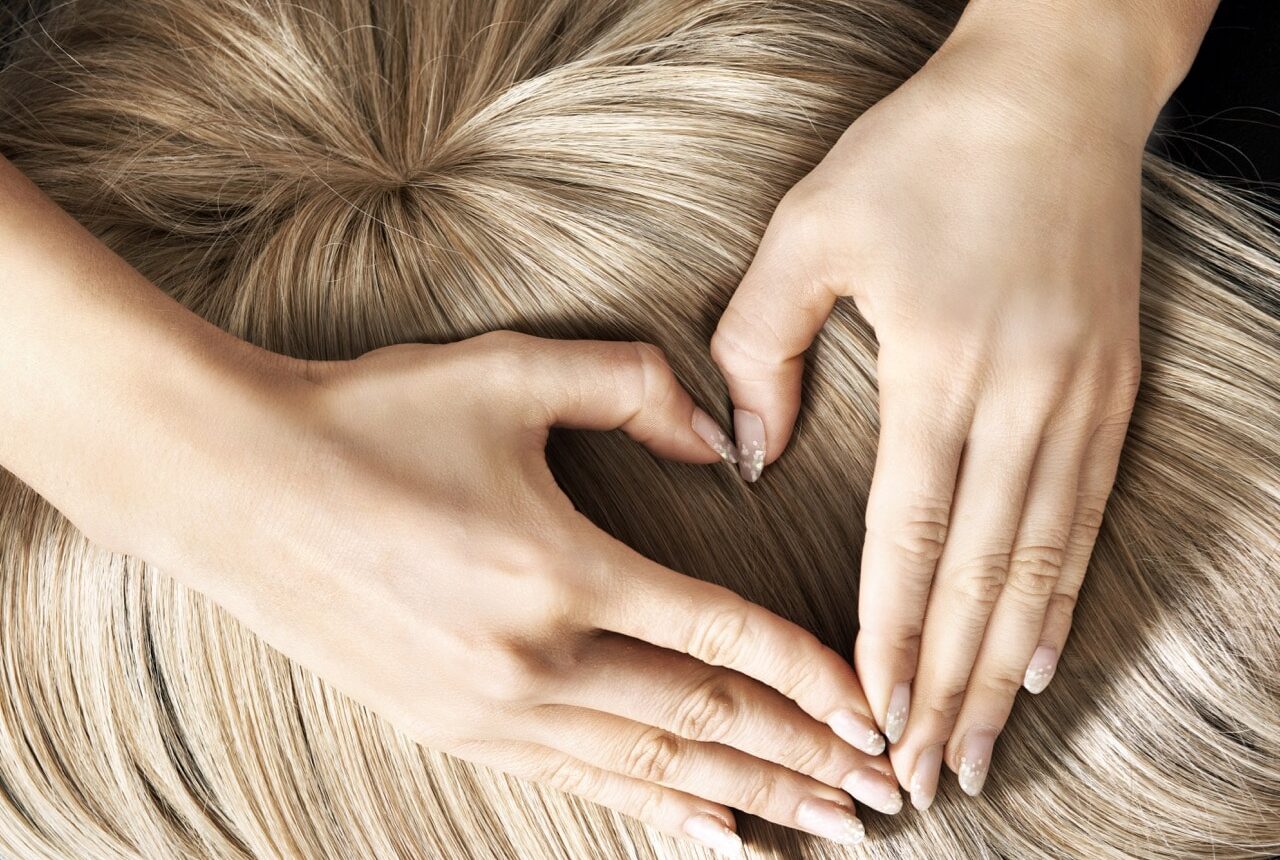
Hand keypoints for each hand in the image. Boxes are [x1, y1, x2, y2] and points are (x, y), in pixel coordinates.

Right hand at [149, 332, 898, 851]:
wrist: (232, 484)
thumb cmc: (372, 417)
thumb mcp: (510, 372)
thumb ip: (635, 388)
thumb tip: (721, 440)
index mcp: (559, 567)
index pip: (719, 634)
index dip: (808, 673)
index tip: (874, 708)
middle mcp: (532, 657)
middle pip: (701, 719)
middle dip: (804, 756)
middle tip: (882, 794)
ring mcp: (487, 708)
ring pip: (648, 768)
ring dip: (746, 796)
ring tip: (822, 826)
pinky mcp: (448, 727)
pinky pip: (576, 782)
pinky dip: (653, 810)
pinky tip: (708, 831)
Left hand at [709, 15, 1159, 808]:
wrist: (1054, 90)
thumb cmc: (921, 152)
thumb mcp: (810, 227)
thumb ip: (760, 346)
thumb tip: (749, 454)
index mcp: (941, 365)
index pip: (912, 533)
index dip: (888, 633)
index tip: (869, 712)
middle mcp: (1022, 398)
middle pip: (980, 572)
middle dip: (944, 683)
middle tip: (920, 772)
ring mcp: (1078, 398)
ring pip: (1041, 561)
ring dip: (1003, 664)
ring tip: (979, 747)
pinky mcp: (1111, 387)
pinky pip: (1089, 516)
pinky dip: (1062, 596)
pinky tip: (1039, 656)